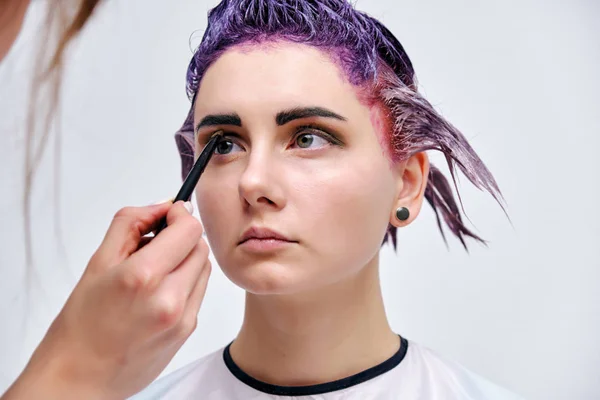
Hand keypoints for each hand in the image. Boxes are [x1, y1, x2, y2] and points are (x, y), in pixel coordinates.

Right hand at [2, 201, 210, 399]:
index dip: (180, 215)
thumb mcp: (98, 262)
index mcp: (143, 276)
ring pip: (203, 268)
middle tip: (155, 243)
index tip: (168, 215)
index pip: (189, 229)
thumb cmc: (82, 323)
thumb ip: (132, 223)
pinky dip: (184, 282)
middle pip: (200, 246)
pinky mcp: (188, 330)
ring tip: (154, 271)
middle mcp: (169, 298)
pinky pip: (198, 291)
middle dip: (181, 237)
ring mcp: (183, 317)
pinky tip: (158, 292)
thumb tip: (162, 205)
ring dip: (185, 260)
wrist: (81, 376)